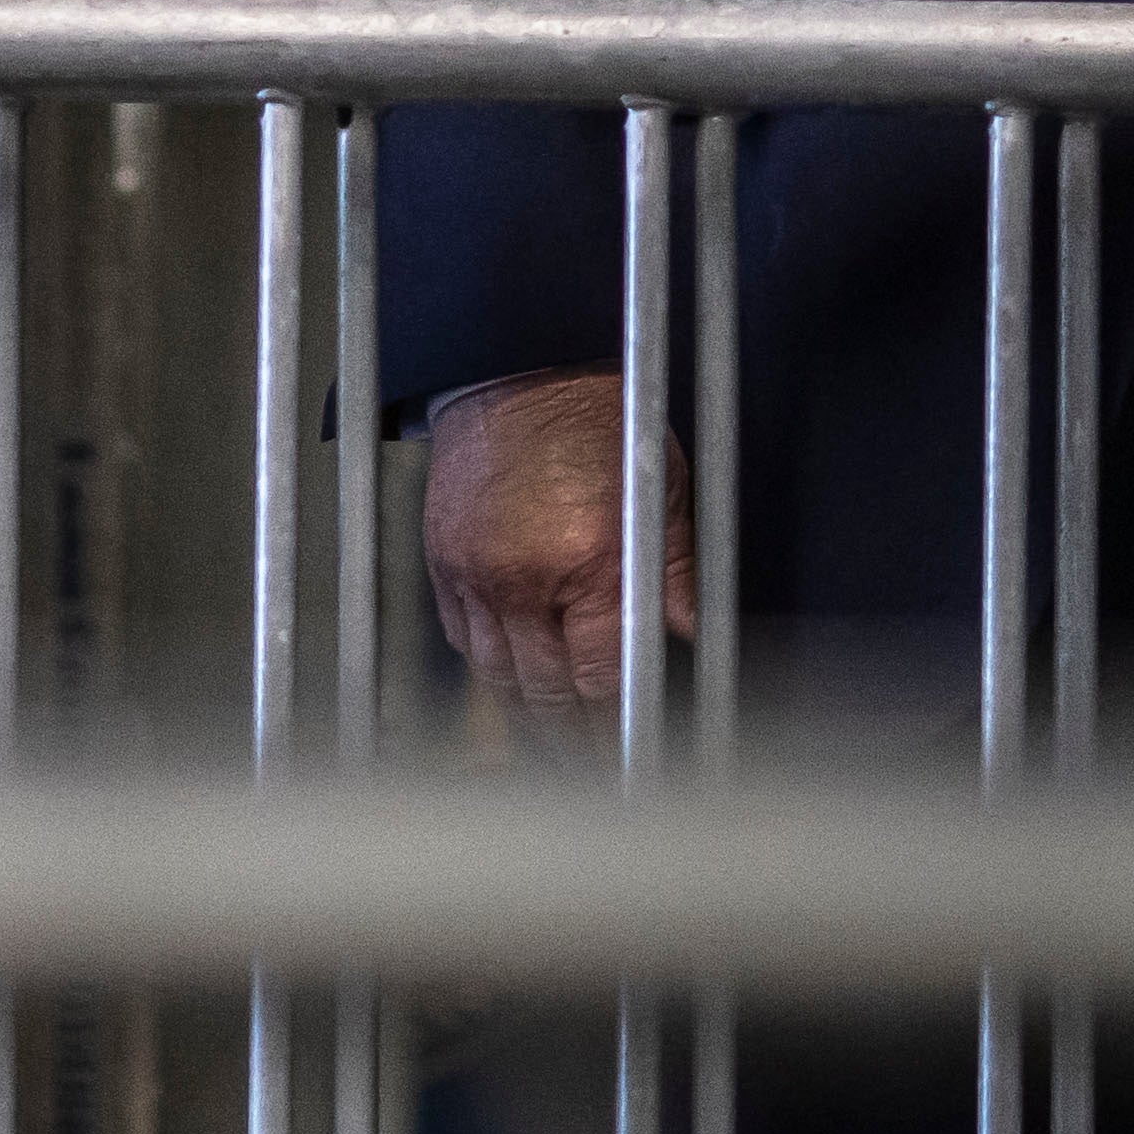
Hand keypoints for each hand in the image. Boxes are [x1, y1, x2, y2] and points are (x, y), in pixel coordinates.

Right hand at [418, 367, 658, 724]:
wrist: (519, 369)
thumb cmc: (596, 416)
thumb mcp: (663, 489)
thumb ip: (677, 572)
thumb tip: (690, 634)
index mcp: (589, 562)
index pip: (601, 678)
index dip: (613, 725)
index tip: (625, 748)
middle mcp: (527, 577)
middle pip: (544, 692)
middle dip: (568, 738)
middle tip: (588, 764)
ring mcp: (477, 572)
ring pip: (496, 675)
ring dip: (524, 713)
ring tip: (549, 738)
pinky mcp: (443, 560)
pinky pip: (461, 637)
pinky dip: (487, 664)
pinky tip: (510, 678)